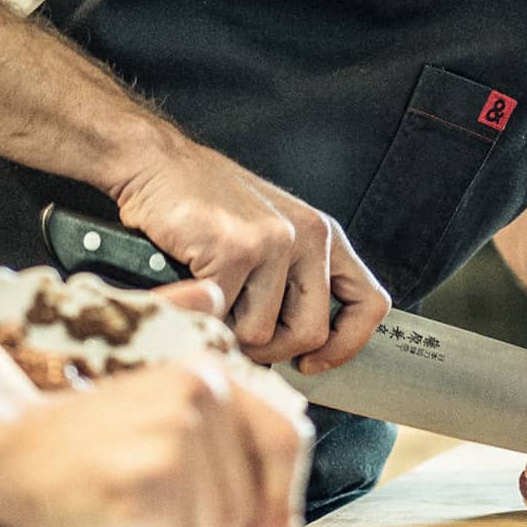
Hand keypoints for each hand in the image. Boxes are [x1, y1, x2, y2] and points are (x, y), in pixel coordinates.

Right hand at [0, 361, 309, 526]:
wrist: (3, 451)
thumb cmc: (79, 451)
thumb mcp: (163, 433)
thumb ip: (227, 464)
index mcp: (208, 375)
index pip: (285, 438)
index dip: (280, 499)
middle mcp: (200, 393)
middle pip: (247, 509)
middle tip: (144, 522)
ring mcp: (176, 436)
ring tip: (119, 519)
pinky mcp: (148, 481)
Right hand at [108, 136, 389, 372]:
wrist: (157, 164)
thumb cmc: (206, 203)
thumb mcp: (270, 232)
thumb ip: (292, 280)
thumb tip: (299, 349)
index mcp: (323, 235)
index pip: (370, 302)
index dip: (346, 344)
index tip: (315, 362)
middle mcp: (309, 237)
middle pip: (310, 333)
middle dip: (272, 350)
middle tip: (241, 335)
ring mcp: (273, 243)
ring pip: (261, 334)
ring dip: (229, 329)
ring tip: (211, 296)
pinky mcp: (234, 251)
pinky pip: (224, 317)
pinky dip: (203, 312)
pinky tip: (192, 283)